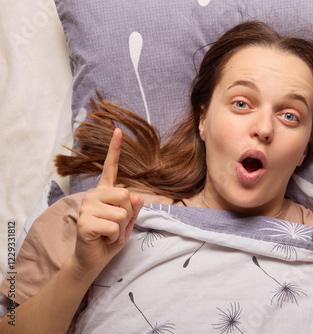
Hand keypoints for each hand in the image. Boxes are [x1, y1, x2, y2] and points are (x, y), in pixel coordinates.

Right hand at [72, 128, 143, 274]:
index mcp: (105, 192)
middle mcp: (93, 195)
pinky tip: (103, 238)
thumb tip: (135, 196)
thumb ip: (134, 208)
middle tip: (115, 226)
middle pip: (127, 195)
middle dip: (128, 215)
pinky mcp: (84, 222)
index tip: (118, 130)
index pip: (111, 167)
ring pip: (122, 212)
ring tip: (109, 233)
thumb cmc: (110, 238)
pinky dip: (114, 236)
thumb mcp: (129, 222)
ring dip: (121, 228)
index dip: (115, 149)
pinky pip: (114, 225)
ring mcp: (87, 207)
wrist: (93, 260)